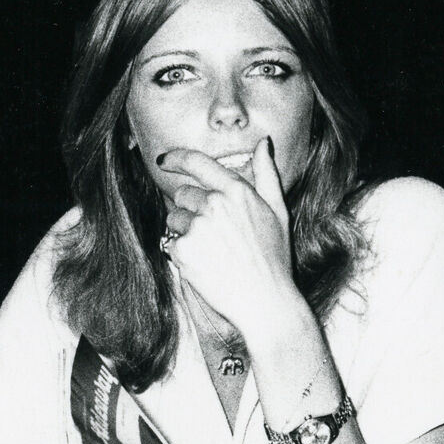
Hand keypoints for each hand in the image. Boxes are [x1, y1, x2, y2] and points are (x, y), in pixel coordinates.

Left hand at [158, 138, 306, 338]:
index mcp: (237, 191)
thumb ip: (267, 173)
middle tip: (213, 233)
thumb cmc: (274, 257)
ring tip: (211, 251)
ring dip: (185, 231)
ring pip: (174, 218)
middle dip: (191, 209)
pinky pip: (170, 242)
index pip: (198, 163)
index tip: (165, 160)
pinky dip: (182, 253)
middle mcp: (215, 204)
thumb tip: (262, 143)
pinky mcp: (183, 250)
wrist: (265, 301)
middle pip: (183, 194)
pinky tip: (205, 264)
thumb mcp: (278, 211)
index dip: (177, 158)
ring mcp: (197, 227)